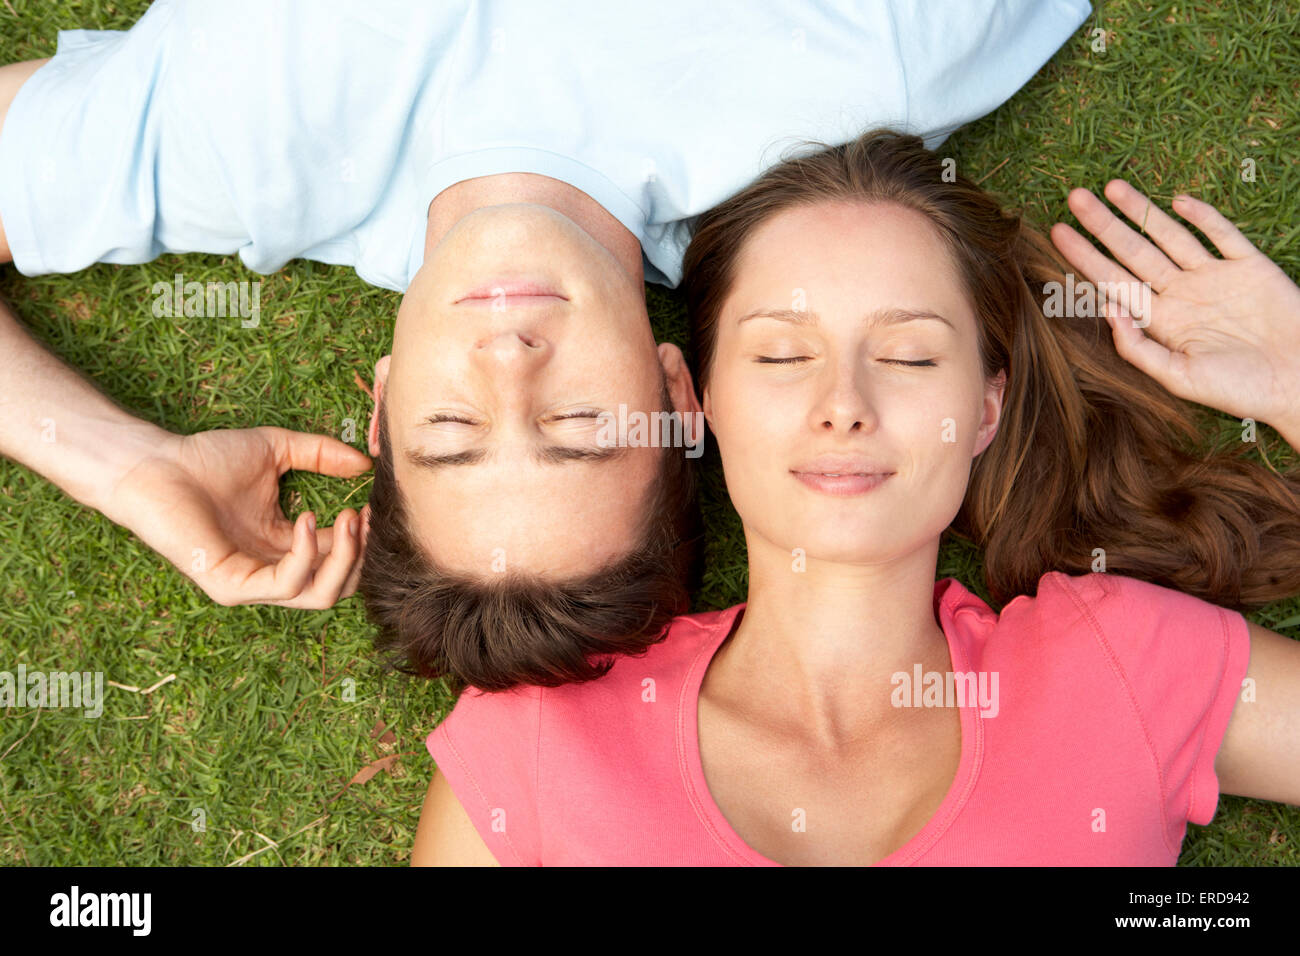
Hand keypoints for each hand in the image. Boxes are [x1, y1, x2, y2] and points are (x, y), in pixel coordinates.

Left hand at [106, 426, 372, 607]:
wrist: (153, 464)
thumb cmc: (204, 459)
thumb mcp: (276, 449)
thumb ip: (320, 454)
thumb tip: (364, 463)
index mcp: (282, 547)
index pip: (338, 559)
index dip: (363, 538)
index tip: (375, 506)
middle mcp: (270, 572)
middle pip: (338, 587)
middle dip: (361, 555)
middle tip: (364, 516)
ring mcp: (251, 584)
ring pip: (320, 595)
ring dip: (344, 558)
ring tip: (348, 517)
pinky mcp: (230, 586)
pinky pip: (285, 585)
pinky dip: (307, 556)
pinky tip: (308, 519)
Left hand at [1050, 181, 1299, 443]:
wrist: (1299, 382)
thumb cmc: (1239, 390)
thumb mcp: (1179, 378)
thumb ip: (1138, 348)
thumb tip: (1107, 309)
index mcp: (1161, 321)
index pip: (1113, 281)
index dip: (1085, 257)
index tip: (1058, 232)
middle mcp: (1182, 294)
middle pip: (1133, 251)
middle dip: (1104, 225)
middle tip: (1075, 197)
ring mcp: (1214, 277)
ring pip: (1170, 236)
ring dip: (1142, 211)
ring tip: (1112, 187)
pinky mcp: (1250, 266)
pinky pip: (1223, 235)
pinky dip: (1202, 217)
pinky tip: (1177, 201)